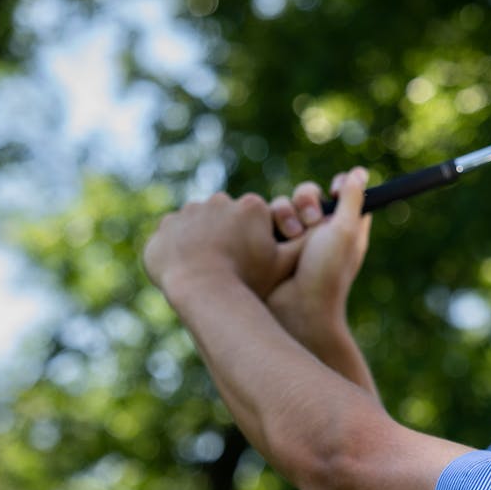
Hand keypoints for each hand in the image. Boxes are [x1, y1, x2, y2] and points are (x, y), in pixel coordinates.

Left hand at [144, 190, 303, 303]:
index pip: (256, 219)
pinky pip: (174, 236)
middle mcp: (220, 201)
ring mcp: (189, 212)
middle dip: (230, 238)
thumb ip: (304, 244)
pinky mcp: (165, 227)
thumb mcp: (285, 264)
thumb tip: (325, 225)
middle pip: (228, 219)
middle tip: (232, 267)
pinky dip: (180, 250)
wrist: (201, 288)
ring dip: (204, 242)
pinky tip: (188, 270)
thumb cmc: (248, 278)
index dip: (256, 240)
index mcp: (251, 206)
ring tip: (209, 271)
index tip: (252, 261)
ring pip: (201, 226)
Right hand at [265, 167, 372, 349]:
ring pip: (282, 204)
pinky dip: (266, 222)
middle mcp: (318, 232)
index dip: (336, 187)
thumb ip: (352, 200)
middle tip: (311, 220)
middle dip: (306, 201)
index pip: (340, 194)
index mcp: (343, 227)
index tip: (332, 189)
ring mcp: (291, 239)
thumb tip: (361, 172)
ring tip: (289, 235)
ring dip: (285, 213)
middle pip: (307, 195)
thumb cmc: (327, 274)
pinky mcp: (269, 245)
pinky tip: (269, 237)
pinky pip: (262, 219)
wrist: (294, 309)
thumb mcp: (345, 232)